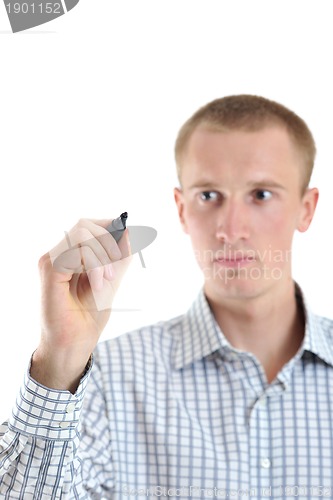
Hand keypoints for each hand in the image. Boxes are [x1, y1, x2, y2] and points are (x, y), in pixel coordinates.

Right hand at [31, 218, 131, 391]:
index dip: (110, 227)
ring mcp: (51, 260)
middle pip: (85, 224)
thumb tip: (130, 230)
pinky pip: (77, 250)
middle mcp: (57, 253)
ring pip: (82, 234)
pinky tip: (97, 285)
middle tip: (113, 270)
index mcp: (69, 254)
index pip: (88, 224)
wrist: (76, 343)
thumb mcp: (112, 279)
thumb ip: (121, 256)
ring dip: (102, 256)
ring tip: (105, 280)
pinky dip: (95, 266)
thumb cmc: (89, 315)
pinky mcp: (50, 269)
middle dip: (108, 242)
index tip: (126, 243)